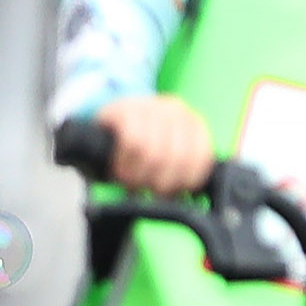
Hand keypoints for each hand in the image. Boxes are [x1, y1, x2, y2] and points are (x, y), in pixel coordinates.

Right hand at [97, 95, 215, 193]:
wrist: (104, 128)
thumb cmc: (138, 152)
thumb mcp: (167, 160)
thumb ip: (184, 173)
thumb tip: (190, 200)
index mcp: (194, 124)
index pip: (201, 160)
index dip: (183, 183)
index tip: (169, 192)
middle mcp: (177, 110)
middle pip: (177, 159)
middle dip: (159, 183)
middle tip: (145, 188)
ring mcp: (152, 105)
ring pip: (154, 153)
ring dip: (139, 176)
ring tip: (130, 180)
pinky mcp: (126, 108)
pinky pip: (132, 142)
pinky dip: (125, 162)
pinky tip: (119, 166)